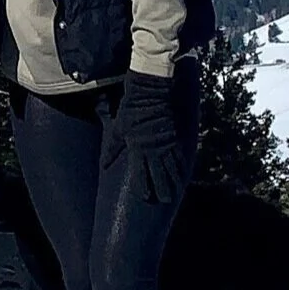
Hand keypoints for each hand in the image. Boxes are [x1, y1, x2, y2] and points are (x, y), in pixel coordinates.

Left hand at [117, 70, 185, 205]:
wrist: (153, 88)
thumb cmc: (132, 107)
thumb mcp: (119, 128)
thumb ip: (112, 149)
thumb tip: (104, 165)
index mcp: (138, 149)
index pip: (141, 175)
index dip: (143, 188)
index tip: (145, 198)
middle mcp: (154, 150)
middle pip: (160, 176)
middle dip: (161, 190)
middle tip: (164, 200)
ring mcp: (169, 144)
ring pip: (173, 169)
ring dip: (174, 183)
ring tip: (175, 193)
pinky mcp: (179, 137)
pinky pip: (182, 157)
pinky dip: (183, 168)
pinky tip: (185, 175)